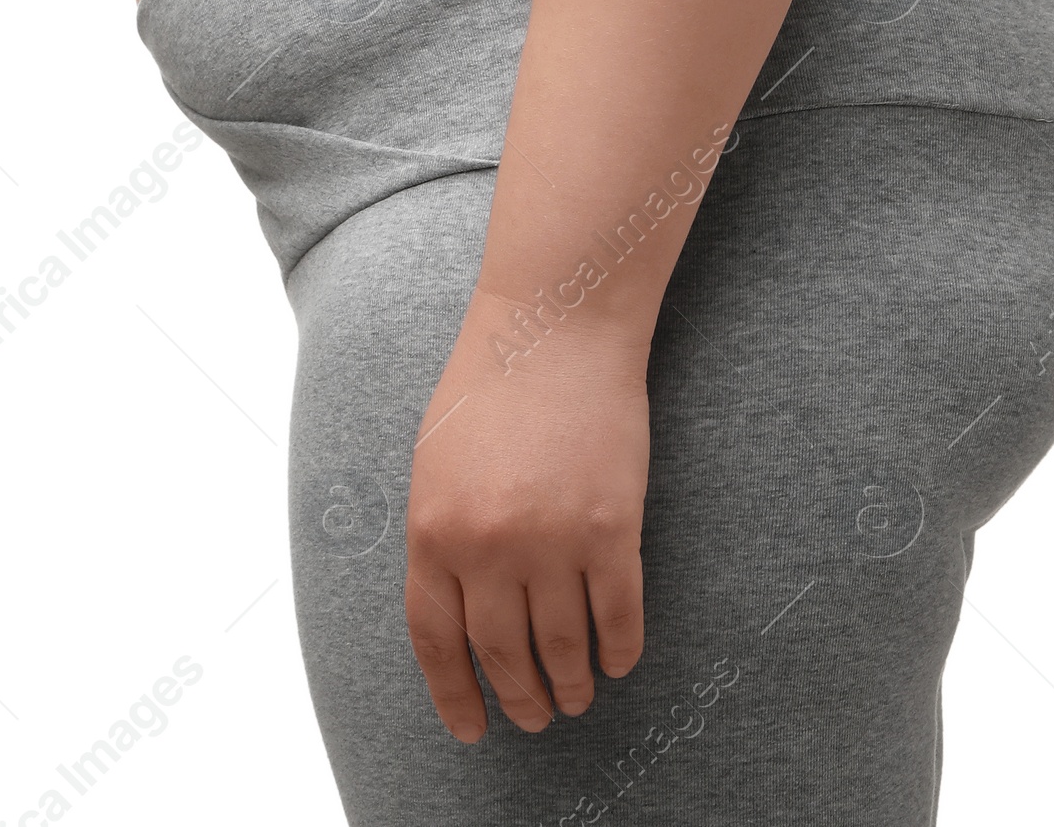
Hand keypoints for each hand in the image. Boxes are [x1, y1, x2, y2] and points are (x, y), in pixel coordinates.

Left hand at [405, 288, 650, 739]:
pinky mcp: (612, 529)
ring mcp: (552, 541)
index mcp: (432, 530)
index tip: (473, 728)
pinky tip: (620, 660)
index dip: (456, 695)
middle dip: (522, 697)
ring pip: (563, 647)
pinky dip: (621, 650)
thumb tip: (457, 613)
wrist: (556, 325)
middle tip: (538, 716)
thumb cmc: (493, 385)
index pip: (438, 642)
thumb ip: (441, 537)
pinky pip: (619, 617)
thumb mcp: (436, 463)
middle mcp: (487, 547)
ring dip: (572, 683)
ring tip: (579, 696)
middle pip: (503, 653)